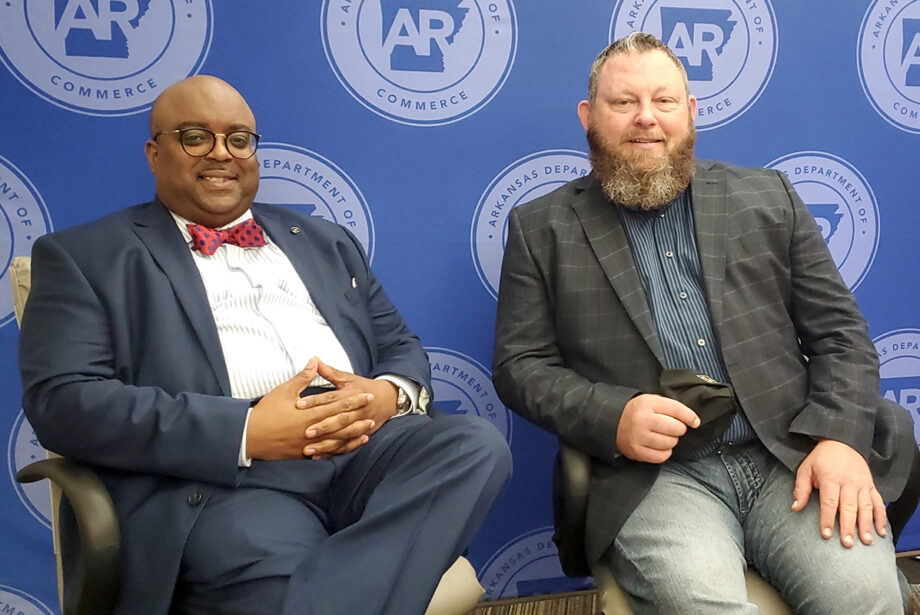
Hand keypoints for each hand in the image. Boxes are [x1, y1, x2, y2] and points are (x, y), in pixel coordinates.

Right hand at [246, 358, 373, 459]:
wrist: (250, 437)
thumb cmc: (266, 412)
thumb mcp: (284, 391)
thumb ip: (302, 377)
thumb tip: (314, 361)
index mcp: (309, 413)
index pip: (337, 405)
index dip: (354, 400)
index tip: (367, 395)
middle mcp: (313, 429)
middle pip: (341, 422)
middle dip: (359, 415)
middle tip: (373, 410)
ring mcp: (310, 443)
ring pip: (338, 439)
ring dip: (354, 433)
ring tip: (368, 428)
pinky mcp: (305, 453)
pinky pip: (328, 452)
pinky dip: (341, 448)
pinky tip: (350, 445)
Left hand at [293, 358, 398, 457]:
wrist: (388, 399)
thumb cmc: (364, 387)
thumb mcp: (348, 378)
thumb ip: (330, 372)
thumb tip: (314, 360)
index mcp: (350, 394)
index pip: (331, 398)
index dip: (315, 401)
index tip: (298, 404)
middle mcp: (356, 410)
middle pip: (338, 419)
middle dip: (322, 426)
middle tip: (305, 432)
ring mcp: (359, 424)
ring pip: (341, 435)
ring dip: (325, 444)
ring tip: (307, 449)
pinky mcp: (359, 435)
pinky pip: (345, 446)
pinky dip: (332, 452)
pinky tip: (317, 456)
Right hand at [616, 394, 699, 462]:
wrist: (611, 423)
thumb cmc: (635, 412)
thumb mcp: (648, 400)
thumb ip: (667, 406)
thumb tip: (690, 418)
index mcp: (647, 404)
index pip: (676, 409)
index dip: (689, 416)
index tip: (695, 422)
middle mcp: (643, 420)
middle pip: (675, 428)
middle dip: (679, 429)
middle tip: (674, 428)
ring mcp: (639, 437)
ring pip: (670, 443)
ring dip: (672, 441)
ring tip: (664, 436)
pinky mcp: (637, 451)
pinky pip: (662, 456)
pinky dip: (665, 452)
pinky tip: (660, 446)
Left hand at [792, 439, 885, 546]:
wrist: (842, 441)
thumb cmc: (821, 458)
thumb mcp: (806, 469)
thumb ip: (800, 489)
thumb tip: (795, 508)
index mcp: (830, 478)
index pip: (829, 502)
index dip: (828, 519)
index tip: (826, 534)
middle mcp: (848, 482)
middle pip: (849, 507)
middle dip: (848, 526)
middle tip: (847, 544)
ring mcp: (862, 484)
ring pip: (866, 507)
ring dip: (866, 525)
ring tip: (865, 541)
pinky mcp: (871, 485)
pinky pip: (878, 502)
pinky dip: (881, 517)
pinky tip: (880, 531)